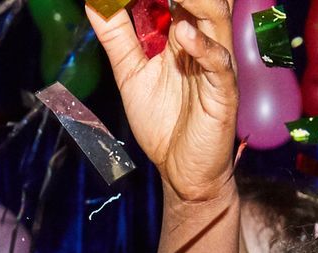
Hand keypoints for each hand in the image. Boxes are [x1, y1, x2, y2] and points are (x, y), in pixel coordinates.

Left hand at [84, 0, 238, 204]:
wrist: (182, 171)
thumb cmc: (163, 121)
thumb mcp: (130, 73)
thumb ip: (117, 37)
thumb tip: (94, 1)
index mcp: (182, 33)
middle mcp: (203, 41)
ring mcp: (215, 64)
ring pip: (215, 19)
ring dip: (196, 0)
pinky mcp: (224, 92)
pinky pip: (218, 64)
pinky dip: (203, 47)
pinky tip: (183, 34)